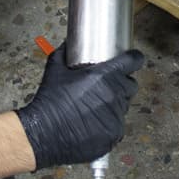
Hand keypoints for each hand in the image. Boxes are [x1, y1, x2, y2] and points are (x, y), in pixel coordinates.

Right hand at [15, 44, 143, 168]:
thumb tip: (69, 43)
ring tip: (95, 108)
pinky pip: (118, 125)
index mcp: (104, 76)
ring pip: (124, 106)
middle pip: (130, 85)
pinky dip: (109, 124)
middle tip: (107, 87)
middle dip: (122, 84)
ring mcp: (116, 116)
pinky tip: (94, 124)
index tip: (134, 59)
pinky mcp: (114, 134)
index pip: (133, 61)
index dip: (135, 58)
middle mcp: (114, 94)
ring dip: (114, 105)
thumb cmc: (49, 102)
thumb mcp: (55, 69)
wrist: (43, 133)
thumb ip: (65, 52)